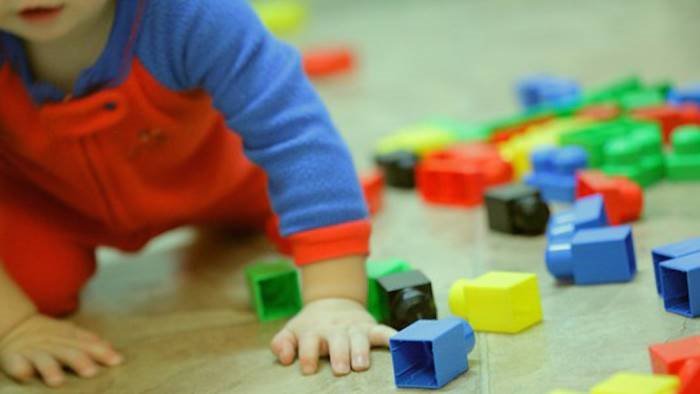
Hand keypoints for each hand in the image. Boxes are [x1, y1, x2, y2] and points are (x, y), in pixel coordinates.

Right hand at [0, 314, 122, 386]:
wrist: (17, 327)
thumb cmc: (51, 337)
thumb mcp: (70, 335)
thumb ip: (89, 342)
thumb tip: (112, 350)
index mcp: (68, 337)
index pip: (88, 344)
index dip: (101, 352)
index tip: (117, 361)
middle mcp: (52, 342)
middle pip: (67, 351)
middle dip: (80, 361)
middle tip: (91, 372)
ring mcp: (32, 350)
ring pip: (42, 358)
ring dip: (50, 368)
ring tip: (57, 381)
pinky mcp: (13, 356)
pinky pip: (15, 362)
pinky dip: (19, 368)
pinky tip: (25, 375)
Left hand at [270, 298, 395, 375]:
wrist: (333, 301)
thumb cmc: (311, 326)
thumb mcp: (292, 331)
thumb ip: (282, 343)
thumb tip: (284, 358)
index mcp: (314, 331)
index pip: (309, 342)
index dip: (308, 354)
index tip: (309, 369)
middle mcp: (334, 330)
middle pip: (337, 341)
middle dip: (339, 354)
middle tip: (340, 369)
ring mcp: (353, 328)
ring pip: (358, 338)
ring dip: (360, 350)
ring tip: (361, 365)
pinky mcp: (369, 327)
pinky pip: (381, 331)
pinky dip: (390, 336)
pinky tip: (396, 342)